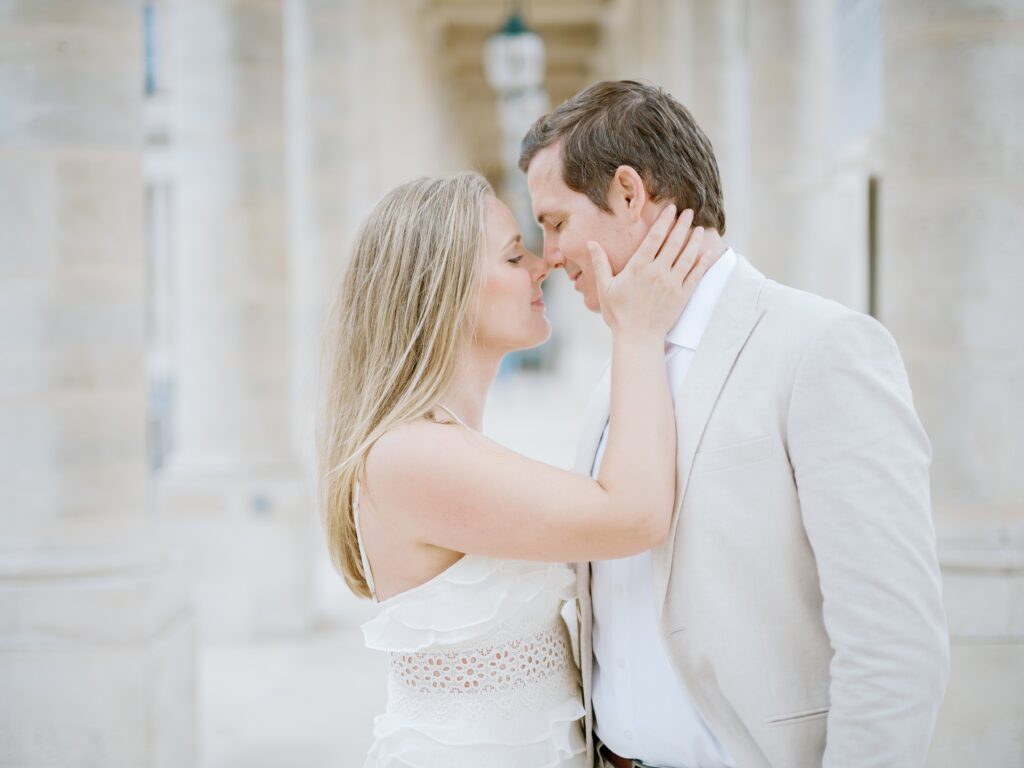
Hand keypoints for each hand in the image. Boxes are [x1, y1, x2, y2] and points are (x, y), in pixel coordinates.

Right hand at [589, 205, 718, 338]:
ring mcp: (672, 284)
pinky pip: (695, 275)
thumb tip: (590, 243)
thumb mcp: (605, 287)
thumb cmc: (619, 314)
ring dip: (695, 240)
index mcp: (639, 267)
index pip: (655, 237)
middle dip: (682, 224)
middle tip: (689, 212)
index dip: (664, 221)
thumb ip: (600, 263)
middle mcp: (657, 272)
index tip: (671, 209)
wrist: (637, 338)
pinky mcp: (682, 296)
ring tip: (700, 229)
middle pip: (674, 242)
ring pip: (687, 256)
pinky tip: (707, 253)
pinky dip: (702, 263)